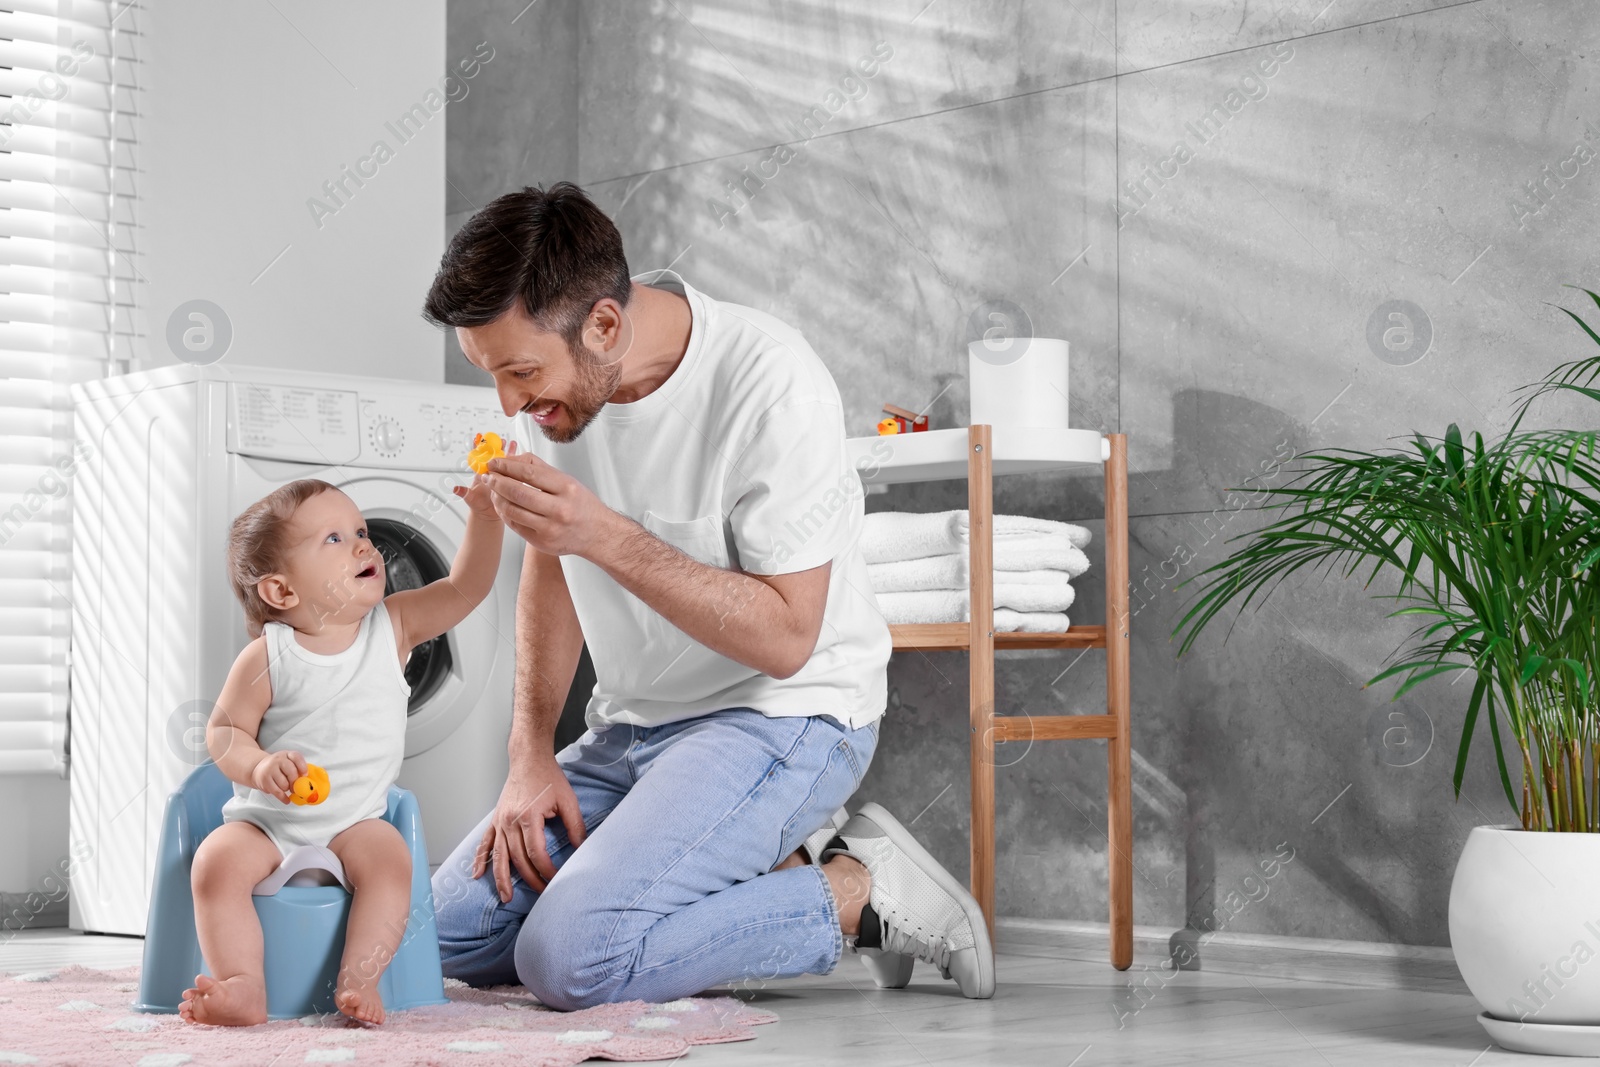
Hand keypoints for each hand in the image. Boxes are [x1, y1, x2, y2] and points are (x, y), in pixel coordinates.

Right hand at [252, 750, 307, 803]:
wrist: (258, 768)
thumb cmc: (278, 767)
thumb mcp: (288, 762)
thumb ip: (298, 768)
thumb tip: (309, 782)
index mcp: (286, 754)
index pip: (296, 757)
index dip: (302, 766)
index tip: (305, 775)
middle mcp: (278, 760)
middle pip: (291, 772)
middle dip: (295, 782)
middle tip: (296, 786)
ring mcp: (270, 769)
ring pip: (284, 784)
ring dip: (287, 789)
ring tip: (286, 787)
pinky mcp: (264, 780)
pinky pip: (277, 792)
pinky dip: (284, 798)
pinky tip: (287, 800)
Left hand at [453, 440, 515, 518]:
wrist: (488, 514)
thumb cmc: (478, 505)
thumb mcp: (470, 499)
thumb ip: (464, 493)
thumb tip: (456, 489)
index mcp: (481, 474)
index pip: (479, 458)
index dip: (479, 449)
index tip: (479, 439)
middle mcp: (491, 473)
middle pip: (494, 456)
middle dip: (497, 447)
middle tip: (500, 439)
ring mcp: (500, 476)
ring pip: (504, 461)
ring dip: (507, 451)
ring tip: (511, 443)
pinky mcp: (509, 481)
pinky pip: (513, 470)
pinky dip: (517, 463)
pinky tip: (521, 457)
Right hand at [472, 752, 586, 900]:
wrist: (528, 759)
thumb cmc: (548, 777)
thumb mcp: (568, 800)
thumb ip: (575, 825)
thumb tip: (581, 848)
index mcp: (529, 816)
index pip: (536, 852)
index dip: (546, 870)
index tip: (555, 879)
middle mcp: (510, 821)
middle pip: (518, 859)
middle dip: (529, 879)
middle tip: (541, 894)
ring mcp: (500, 821)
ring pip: (498, 856)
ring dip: (501, 878)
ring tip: (505, 898)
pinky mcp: (496, 819)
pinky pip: (485, 843)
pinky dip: (480, 859)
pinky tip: (477, 874)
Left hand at [485, 450, 611, 557]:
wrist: (597, 534)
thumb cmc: (581, 505)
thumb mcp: (567, 480)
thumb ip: (538, 468)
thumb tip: (510, 459)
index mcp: (566, 488)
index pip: (529, 473)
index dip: (506, 466)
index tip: (494, 463)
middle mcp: (559, 509)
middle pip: (517, 492)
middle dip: (497, 482)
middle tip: (488, 476)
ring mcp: (550, 528)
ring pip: (512, 510)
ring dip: (497, 498)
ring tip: (493, 490)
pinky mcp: (541, 542)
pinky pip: (515, 525)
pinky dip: (504, 513)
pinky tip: (502, 505)